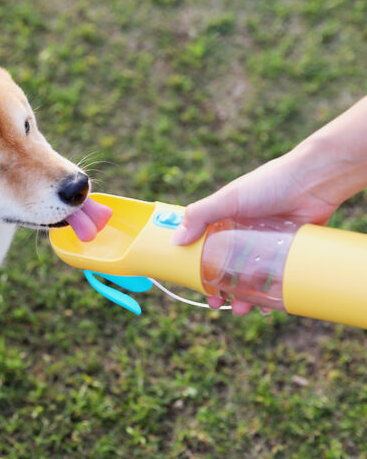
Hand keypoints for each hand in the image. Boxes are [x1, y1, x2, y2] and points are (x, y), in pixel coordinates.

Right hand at [172, 148, 340, 314]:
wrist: (314, 180)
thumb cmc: (268, 184)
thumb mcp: (228, 198)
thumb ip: (199, 216)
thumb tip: (175, 241)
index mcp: (226, 221)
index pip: (207, 249)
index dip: (201, 268)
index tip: (198, 286)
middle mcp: (244, 234)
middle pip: (229, 267)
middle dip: (223, 289)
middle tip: (220, 305)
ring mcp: (267, 244)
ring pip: (253, 276)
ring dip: (247, 296)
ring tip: (245, 310)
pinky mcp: (288, 251)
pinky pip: (277, 276)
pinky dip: (272, 292)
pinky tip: (270, 304)